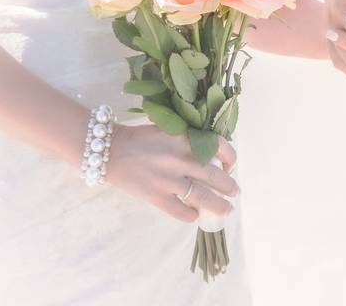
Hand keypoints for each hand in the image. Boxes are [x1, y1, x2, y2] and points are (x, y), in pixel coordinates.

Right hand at [107, 124, 239, 222]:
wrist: (110, 151)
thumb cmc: (141, 138)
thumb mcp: (169, 129)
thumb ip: (189, 139)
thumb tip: (212, 154)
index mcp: (184, 138)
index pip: (220, 146)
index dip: (231, 158)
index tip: (230, 166)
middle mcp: (180, 158)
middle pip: (215, 176)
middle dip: (230, 186)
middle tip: (235, 192)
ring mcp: (168, 180)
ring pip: (203, 197)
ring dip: (219, 205)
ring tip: (227, 209)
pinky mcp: (157, 197)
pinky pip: (182, 212)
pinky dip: (192, 215)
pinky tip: (195, 214)